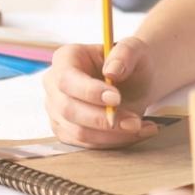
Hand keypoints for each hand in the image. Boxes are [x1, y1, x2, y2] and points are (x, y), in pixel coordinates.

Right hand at [42, 37, 157, 146]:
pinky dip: (114, 142)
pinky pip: (86, 144)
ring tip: (140, 126)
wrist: (134, 81)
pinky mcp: (67, 131)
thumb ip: (125, 54)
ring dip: (112, 135)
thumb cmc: (130, 62)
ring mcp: (57, 111)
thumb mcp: (135, 50)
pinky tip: (137, 132)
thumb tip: (111, 72)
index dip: (89, 92)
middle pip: (68, 109)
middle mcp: (54, 85)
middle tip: (134, 121)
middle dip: (102, 119)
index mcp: (65, 59)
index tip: (116, 99)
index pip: (66, 79)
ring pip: (78, 132)